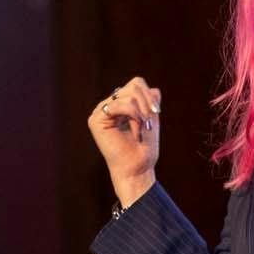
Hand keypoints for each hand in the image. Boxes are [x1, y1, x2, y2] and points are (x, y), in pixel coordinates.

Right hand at [87, 75, 160, 206]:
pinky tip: (135, 132)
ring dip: (142, 113)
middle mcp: (109, 105)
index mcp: (121, 104)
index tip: (157, 112)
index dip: (149, 95)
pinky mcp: (96, 120)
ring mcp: (101, 111)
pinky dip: (133, 117)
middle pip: (134, 84)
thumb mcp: (151, 119)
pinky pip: (120, 104)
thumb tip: (153, 89)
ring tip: (141, 129)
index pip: (136, 84)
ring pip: (130, 94)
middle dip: (147, 103)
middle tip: (149, 122)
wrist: (137, 169)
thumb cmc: (144, 149)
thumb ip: (150, 102)